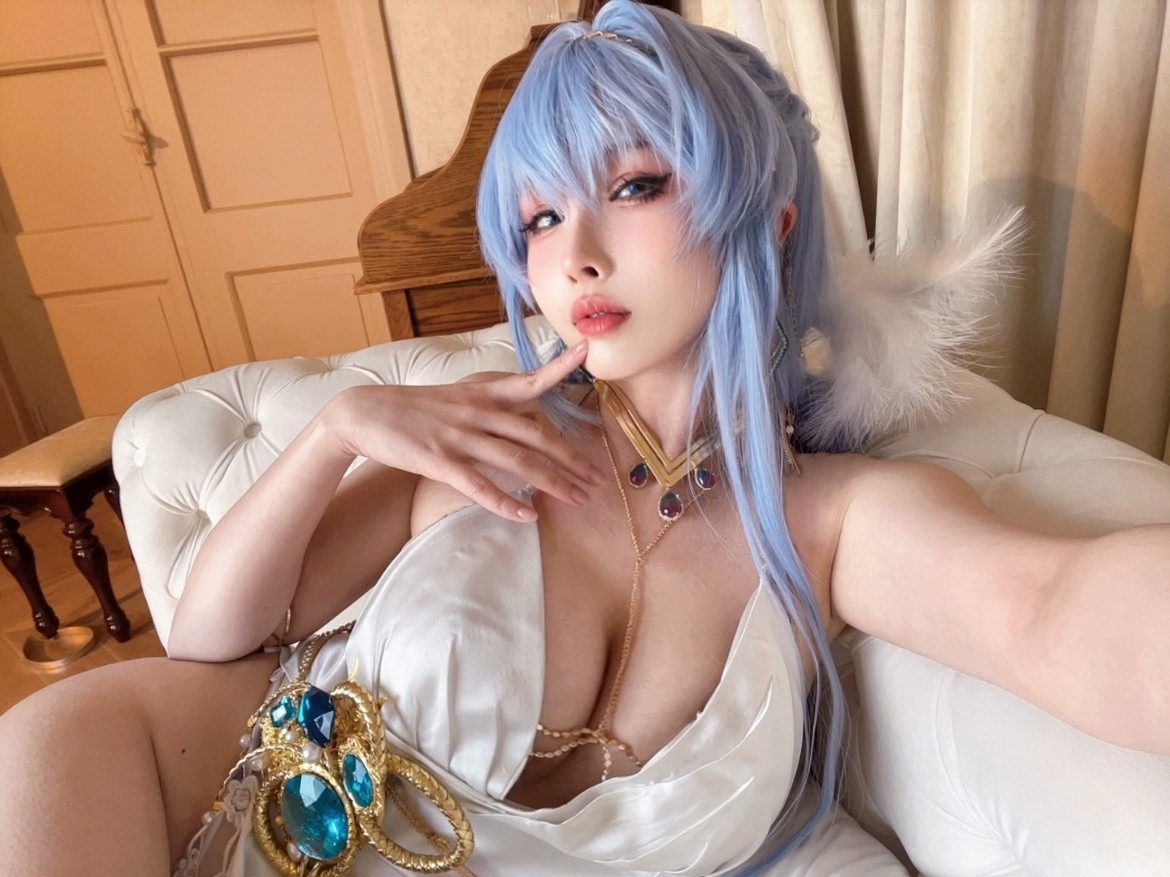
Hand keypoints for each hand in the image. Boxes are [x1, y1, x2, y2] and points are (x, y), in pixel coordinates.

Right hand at [326, 340, 603, 520]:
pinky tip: (528, 516)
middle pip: (536, 436)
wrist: (362, 413)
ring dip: (553, 483)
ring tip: (578, 500)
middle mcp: (478, 413)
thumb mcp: (455, 399)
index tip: (587, 351)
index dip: (559, 366)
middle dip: (571, 459)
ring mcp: (460, 437)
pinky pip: (480, 486)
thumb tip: (521, 420)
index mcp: (482, 394)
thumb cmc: (411, 410)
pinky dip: (506, 502)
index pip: (529, 380)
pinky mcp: (440, 461)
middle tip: (598, 479)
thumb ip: (489, 408)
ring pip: (518, 462)